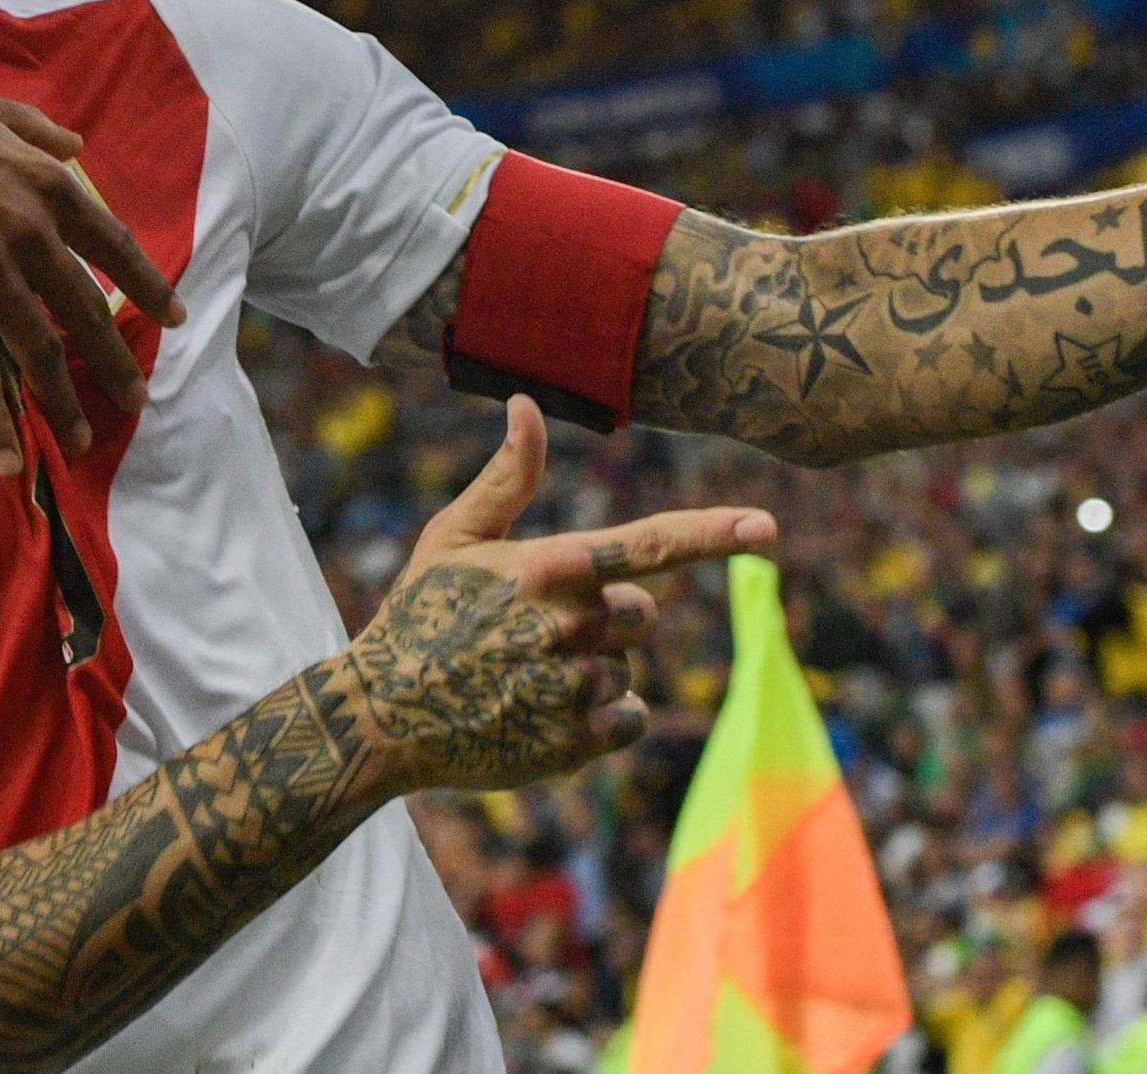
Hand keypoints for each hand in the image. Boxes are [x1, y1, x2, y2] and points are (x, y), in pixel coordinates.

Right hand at [0, 80, 184, 473]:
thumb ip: (37, 129)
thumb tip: (79, 145)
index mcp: (46, 186)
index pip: (113, 246)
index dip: (147, 286)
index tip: (174, 318)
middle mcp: (29, 232)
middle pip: (86, 310)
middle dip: (114, 361)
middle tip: (136, 399)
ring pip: (41, 350)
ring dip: (65, 402)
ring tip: (83, 439)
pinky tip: (12, 459)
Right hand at [338, 396, 776, 795]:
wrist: (379, 717)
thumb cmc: (418, 615)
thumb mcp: (453, 537)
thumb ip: (507, 477)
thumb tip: (527, 404)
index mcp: (552, 567)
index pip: (653, 546)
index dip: (715, 534)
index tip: (767, 529)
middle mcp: (572, 625)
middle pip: (640, 613)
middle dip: (604, 619)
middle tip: (533, 633)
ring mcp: (574, 687)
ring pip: (625, 669)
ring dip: (590, 673)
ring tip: (520, 679)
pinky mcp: (573, 743)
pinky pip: (625, 720)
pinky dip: (597, 721)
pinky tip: (540, 716)